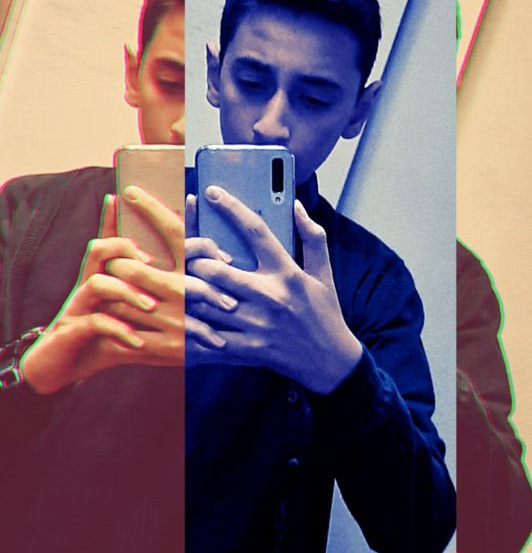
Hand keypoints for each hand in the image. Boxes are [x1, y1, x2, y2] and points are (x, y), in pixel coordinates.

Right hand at [22, 189, 183, 393]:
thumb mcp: (125, 314)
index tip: (131, 196)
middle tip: (156, 262)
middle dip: (128, 249)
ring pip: (98, 283)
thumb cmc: (97, 337)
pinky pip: (94, 323)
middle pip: (102, 249)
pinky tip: (137, 341)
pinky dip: (117, 331)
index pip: (110, 238)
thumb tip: (187, 283)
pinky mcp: (71, 330)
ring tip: (151, 307)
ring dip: (127, 293)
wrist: (56, 368)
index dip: (116, 217)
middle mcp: (89, 285)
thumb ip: (148, 296)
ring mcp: (78, 306)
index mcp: (103, 277)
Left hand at [186, 186, 361, 393]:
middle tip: (188, 253)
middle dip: (197, 259)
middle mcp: (270, 296)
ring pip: (208, 302)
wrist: (330, 361)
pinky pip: (210, 336)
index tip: (212, 191)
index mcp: (287, 273)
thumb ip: (312, 236)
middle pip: (218, 269)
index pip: (256, 231)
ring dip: (190, 289)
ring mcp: (256, 324)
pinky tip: (182, 317)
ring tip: (179, 279)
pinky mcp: (248, 348)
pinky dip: (193, 326)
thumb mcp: (323, 273)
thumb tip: (296, 206)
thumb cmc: (324, 313)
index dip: (231, 207)